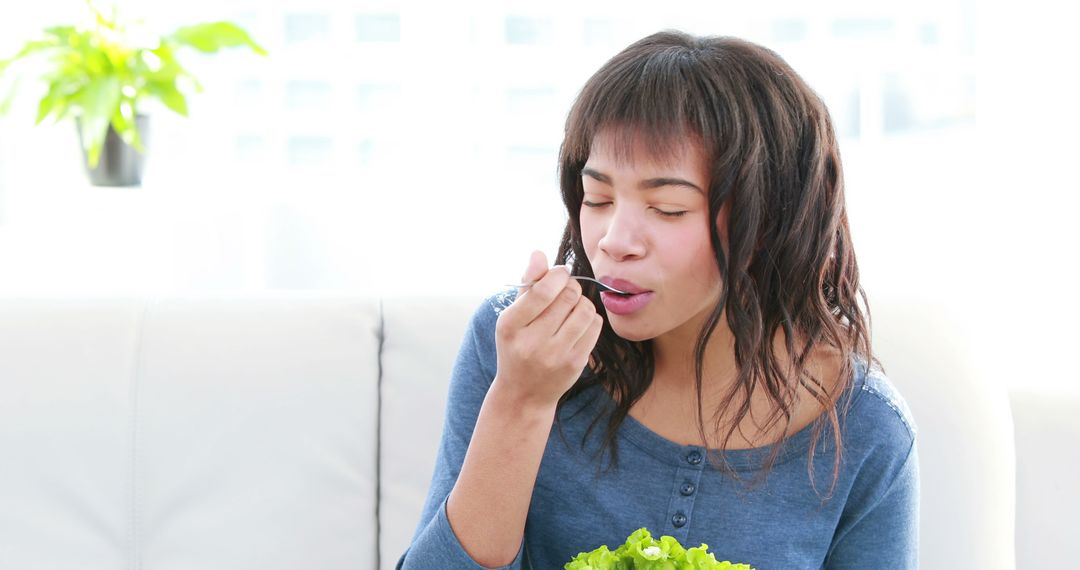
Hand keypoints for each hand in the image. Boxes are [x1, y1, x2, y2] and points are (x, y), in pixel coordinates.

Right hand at [493, 250, 603, 408]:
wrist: (524, 393)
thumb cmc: (518, 345)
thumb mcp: (513, 315)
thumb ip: (527, 283)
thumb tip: (539, 253)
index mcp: (510, 325)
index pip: (544, 289)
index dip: (558, 275)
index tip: (559, 274)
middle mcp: (531, 342)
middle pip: (569, 295)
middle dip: (571, 287)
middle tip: (565, 292)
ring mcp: (555, 355)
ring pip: (585, 309)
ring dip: (582, 302)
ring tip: (572, 309)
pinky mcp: (575, 364)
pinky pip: (595, 326)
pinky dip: (590, 319)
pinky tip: (578, 325)